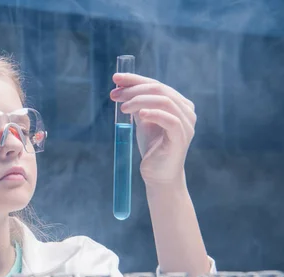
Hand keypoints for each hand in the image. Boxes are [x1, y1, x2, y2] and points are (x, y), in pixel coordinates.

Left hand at [110, 73, 196, 187]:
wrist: (158, 174)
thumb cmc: (152, 147)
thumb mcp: (143, 121)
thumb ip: (138, 104)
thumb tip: (121, 87)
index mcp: (179, 104)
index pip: (156, 85)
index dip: (135, 79)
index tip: (115, 79)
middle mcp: (186, 111)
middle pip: (160, 90)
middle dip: (134, 89)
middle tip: (114, 95)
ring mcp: (186, 124)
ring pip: (164, 101)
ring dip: (139, 100)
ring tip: (122, 108)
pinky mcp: (181, 137)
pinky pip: (170, 120)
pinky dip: (154, 113)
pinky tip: (139, 115)